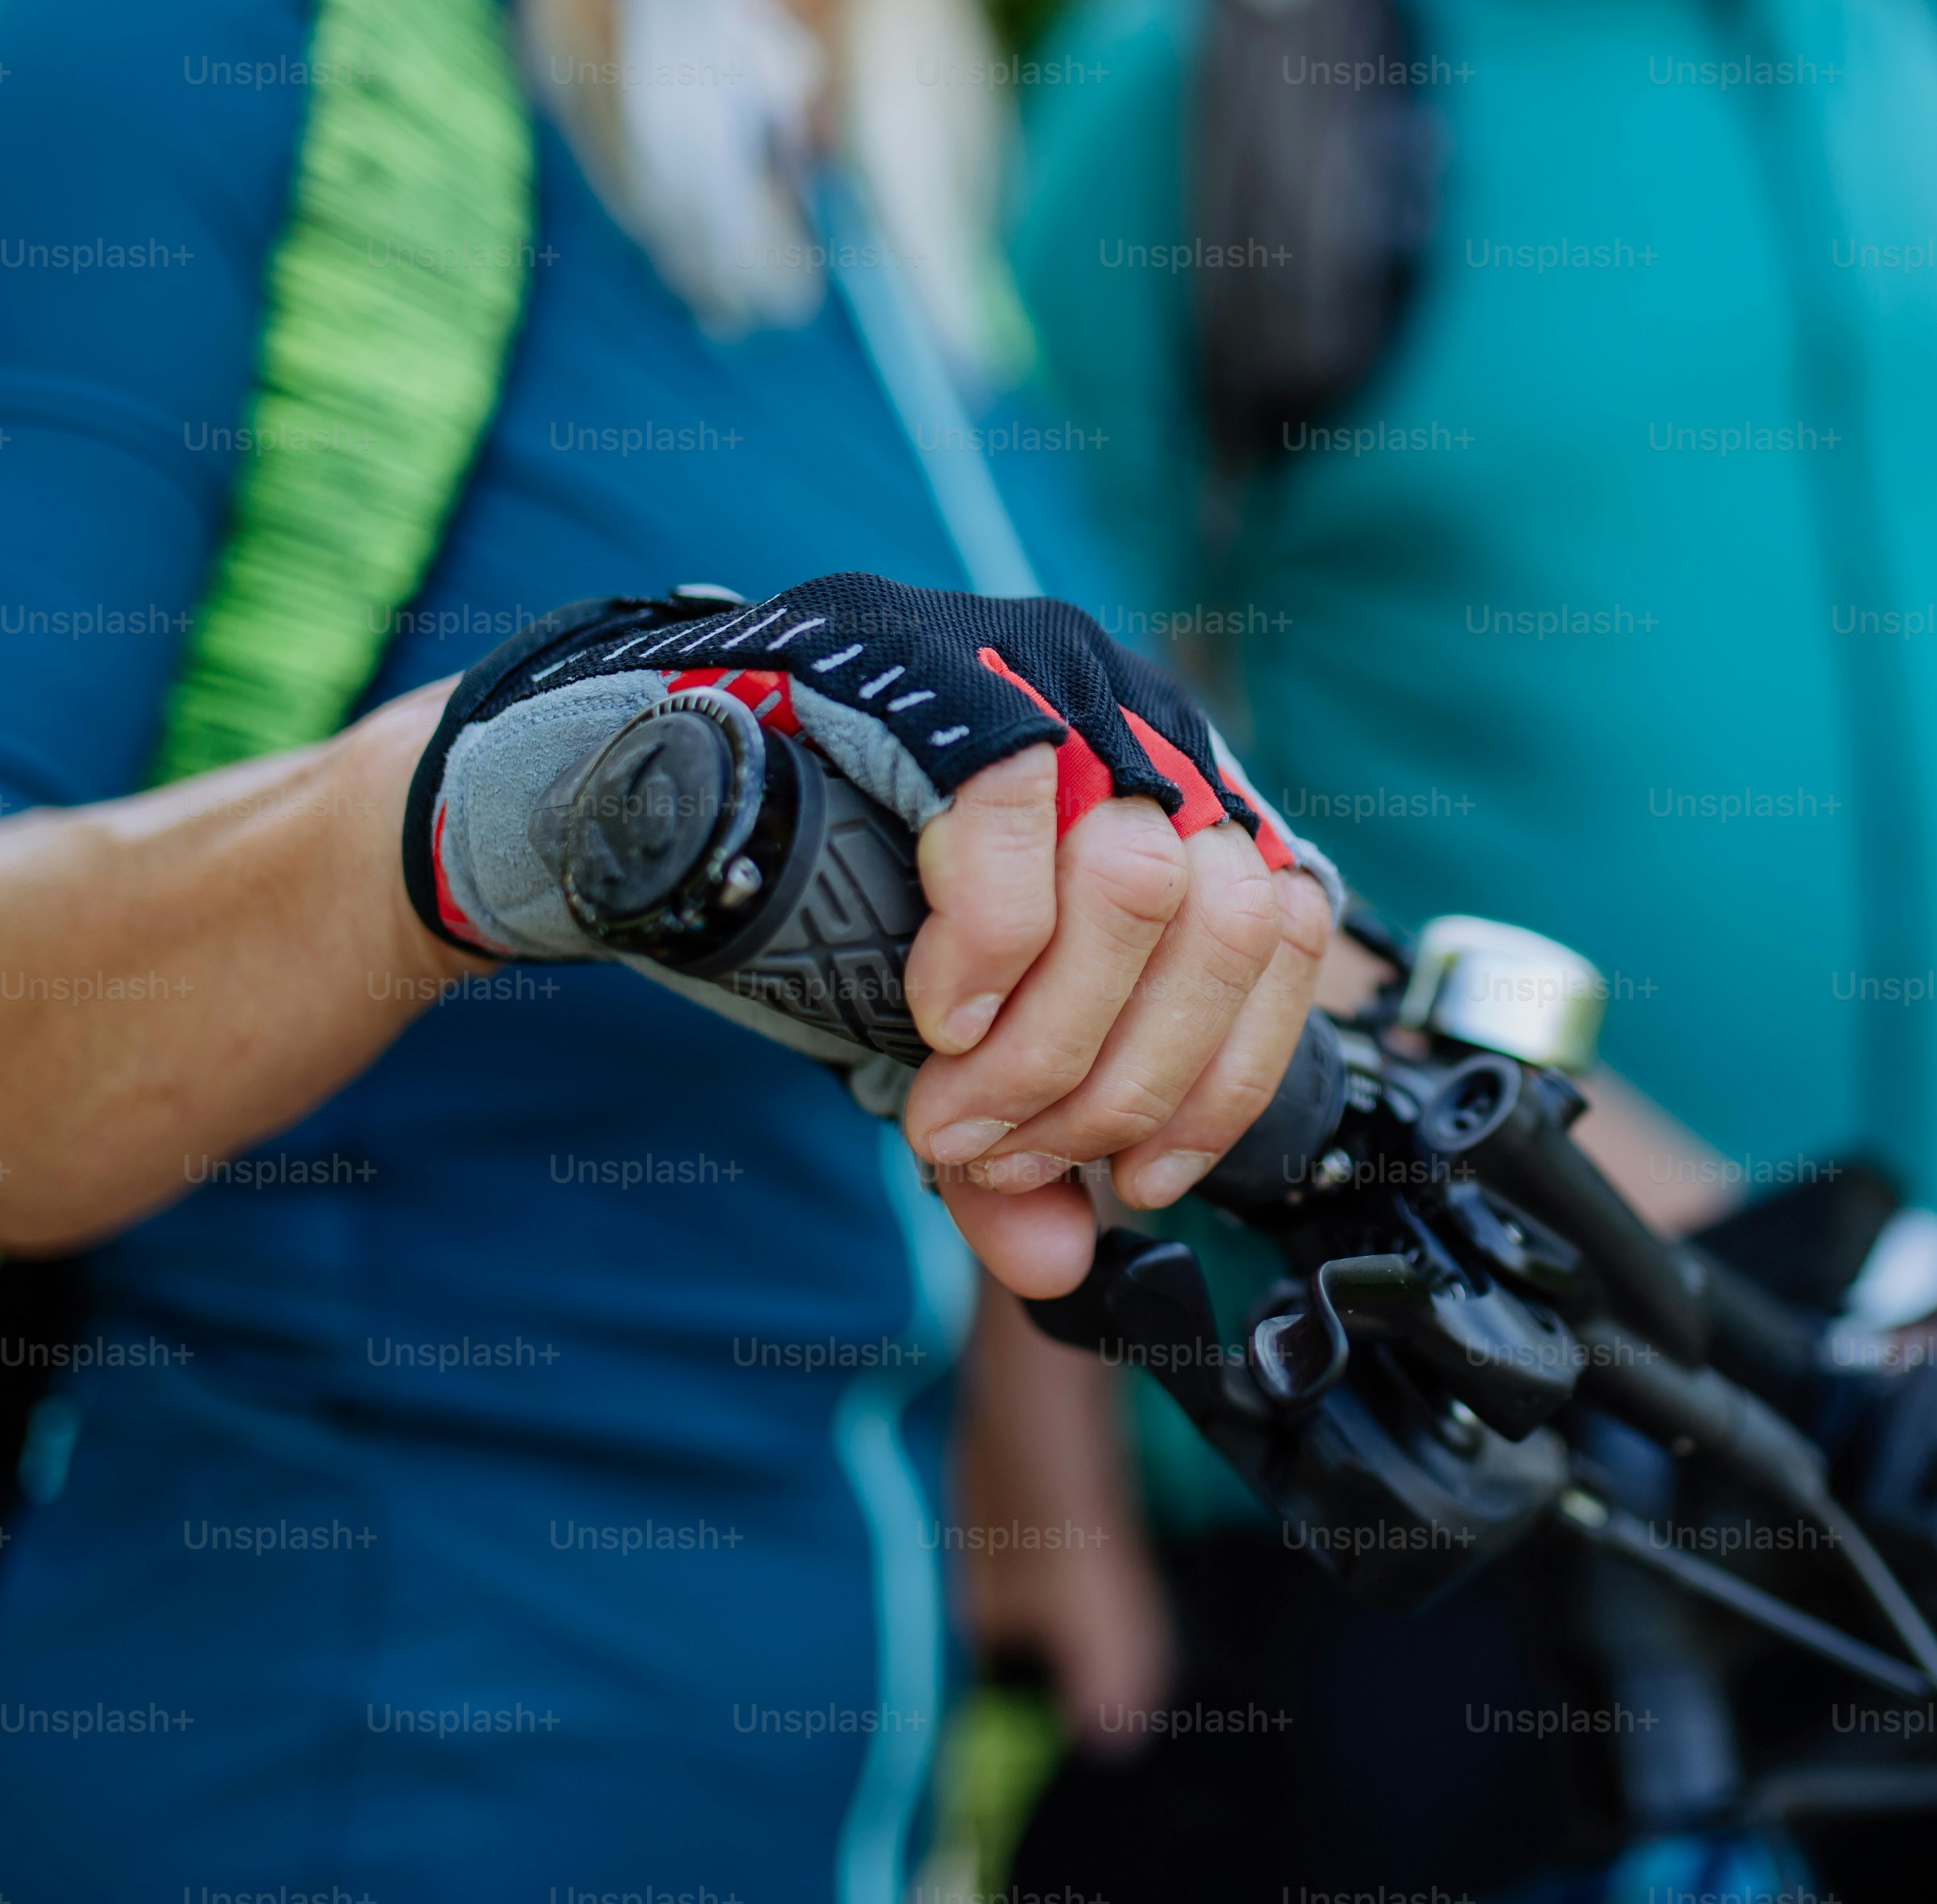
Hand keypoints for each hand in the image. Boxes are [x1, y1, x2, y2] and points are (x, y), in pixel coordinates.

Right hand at [402, 583, 1341, 1294]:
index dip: (1225, 1078)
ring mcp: (1052, 674)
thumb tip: (1065, 1266)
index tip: (1136, 1178)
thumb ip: (1020, 1145)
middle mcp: (1144, 715)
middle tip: (1005, 1152)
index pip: (1285, 936)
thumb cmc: (827, 896)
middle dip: (1121, 1080)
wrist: (651, 782)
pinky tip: (933, 1015)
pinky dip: (987, 950)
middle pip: (1224, 919)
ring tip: (953, 1108)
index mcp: (1180, 791)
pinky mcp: (948, 670)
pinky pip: (1012, 820)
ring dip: (1051, 1040)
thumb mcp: (954, 1038)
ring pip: (1142, 878)